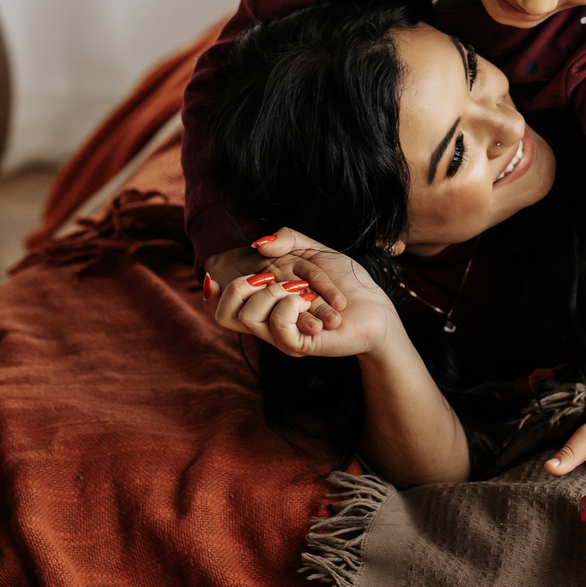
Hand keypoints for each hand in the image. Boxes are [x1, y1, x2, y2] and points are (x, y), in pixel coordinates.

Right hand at [205, 226, 347, 340]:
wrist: (375, 305)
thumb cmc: (346, 282)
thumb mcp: (315, 252)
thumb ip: (288, 240)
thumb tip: (258, 244)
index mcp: (266, 303)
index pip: (221, 309)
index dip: (210, 296)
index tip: (212, 277)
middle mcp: (268, 322)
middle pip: (224, 311)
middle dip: (244, 284)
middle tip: (278, 278)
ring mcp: (281, 335)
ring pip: (248, 316)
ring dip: (277, 292)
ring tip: (306, 293)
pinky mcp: (298, 346)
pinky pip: (277, 325)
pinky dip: (293, 305)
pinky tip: (313, 305)